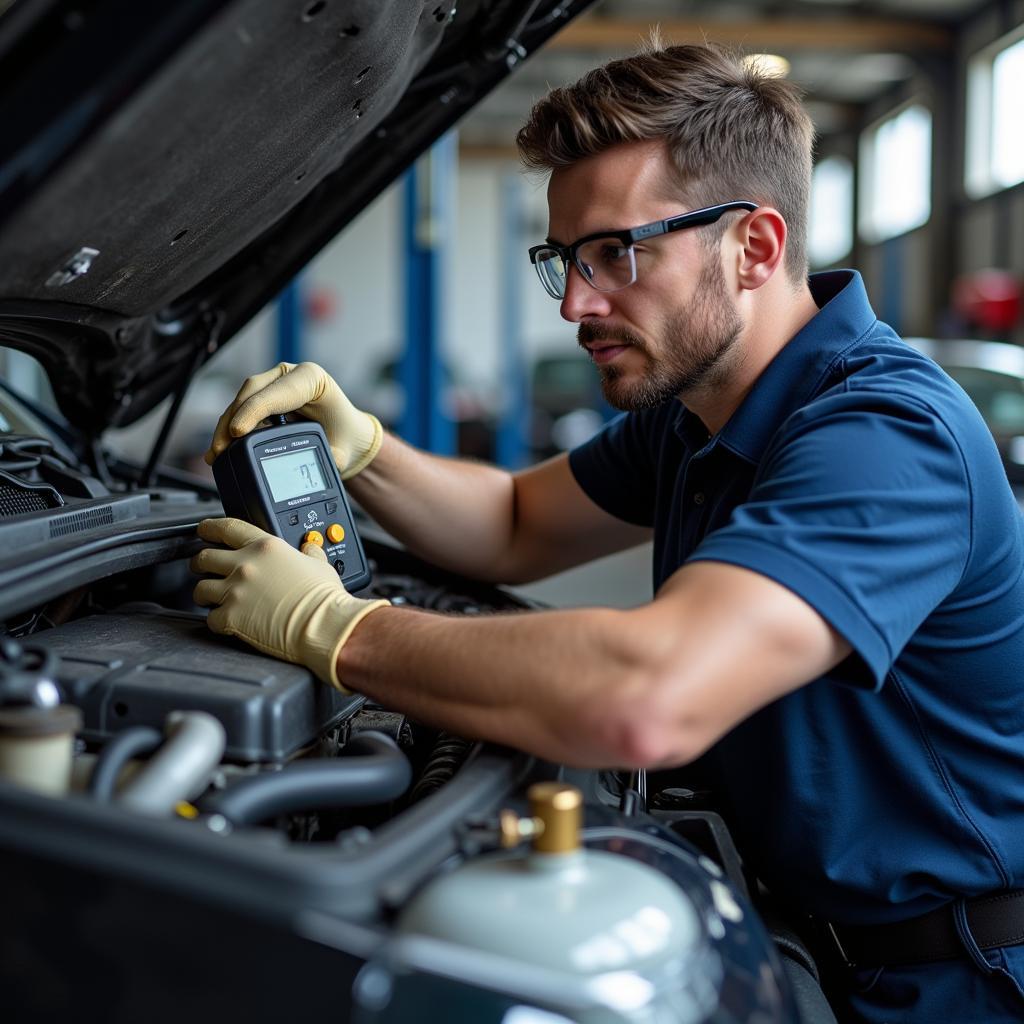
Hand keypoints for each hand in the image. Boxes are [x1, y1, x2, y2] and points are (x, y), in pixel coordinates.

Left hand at [191, 518, 388, 690]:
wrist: (322, 624)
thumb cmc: (323, 598)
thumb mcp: (320, 564)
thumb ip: (310, 552)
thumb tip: (309, 547)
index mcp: (265, 548)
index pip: (227, 528)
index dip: (210, 528)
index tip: (205, 530)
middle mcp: (245, 566)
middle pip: (204, 557)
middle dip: (201, 563)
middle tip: (205, 569)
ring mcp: (235, 592)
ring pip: (200, 589)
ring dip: (205, 594)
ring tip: (214, 600)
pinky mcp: (231, 618)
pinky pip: (210, 619)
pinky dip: (217, 621)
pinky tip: (228, 622)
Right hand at [204, 362, 383, 479]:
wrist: (347, 437)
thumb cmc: (345, 436)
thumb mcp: (341, 451)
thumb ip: (328, 459)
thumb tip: (305, 470)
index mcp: (311, 378)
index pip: (276, 392)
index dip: (253, 411)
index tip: (237, 431)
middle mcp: (289, 376)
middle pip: (251, 392)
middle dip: (232, 420)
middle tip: (221, 448)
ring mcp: (274, 385)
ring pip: (242, 400)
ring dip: (226, 426)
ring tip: (217, 453)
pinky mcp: (264, 398)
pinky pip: (242, 410)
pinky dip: (230, 428)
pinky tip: (221, 448)